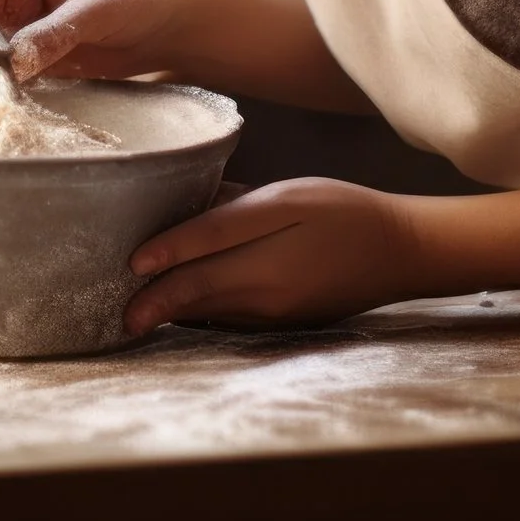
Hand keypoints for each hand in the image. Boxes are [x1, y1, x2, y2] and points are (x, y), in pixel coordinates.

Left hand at [124, 179, 421, 335]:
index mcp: (265, 257)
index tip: (129, 265)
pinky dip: (201, 313)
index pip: (197, 264)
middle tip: (118, 311)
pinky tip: (181, 304)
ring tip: (136, 309)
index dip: (160, 263)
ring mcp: (274, 315)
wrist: (401, 252)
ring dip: (173, 312)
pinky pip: (230, 320)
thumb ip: (230, 209)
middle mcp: (265, 295)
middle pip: (195, 297)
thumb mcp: (287, 197)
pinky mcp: (283, 323)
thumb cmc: (341, 212)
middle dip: (153, 305)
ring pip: (209, 314)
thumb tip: (177, 221)